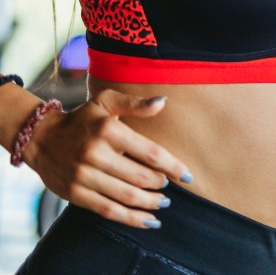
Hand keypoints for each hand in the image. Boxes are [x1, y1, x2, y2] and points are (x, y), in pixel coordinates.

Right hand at [23, 91, 191, 228]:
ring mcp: (83, 176)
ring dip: (150, 203)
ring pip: (126, 196)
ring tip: (163, 203)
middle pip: (140, 177)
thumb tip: (163, 102)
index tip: (187, 176)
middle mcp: (95, 154)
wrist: (41, 138)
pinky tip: (148, 220)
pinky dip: (131, 218)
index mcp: (108, 130)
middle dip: (161, 185)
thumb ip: (135, 103)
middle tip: (170, 188)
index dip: (172, 166)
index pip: (150, 152)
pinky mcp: (75, 193)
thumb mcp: (106, 101)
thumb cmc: (83, 119)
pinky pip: (108, 210)